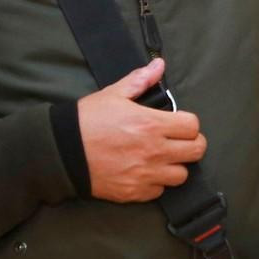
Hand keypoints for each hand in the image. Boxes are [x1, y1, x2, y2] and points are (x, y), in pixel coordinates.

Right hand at [75, 59, 206, 202]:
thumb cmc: (88, 119)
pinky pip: (159, 191)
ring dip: (175, 166)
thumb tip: (159, 65)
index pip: (193, 126)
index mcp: (152, 124)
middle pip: (196, 151)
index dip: (187, 123)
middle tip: (176, 141)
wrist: (62, 151)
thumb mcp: (113, 94)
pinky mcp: (134, 193)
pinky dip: (155, 183)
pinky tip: (144, 172)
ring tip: (161, 158)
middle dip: (190, 144)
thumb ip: (140, 80)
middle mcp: (154, 151)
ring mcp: (145, 174)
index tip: (177, 123)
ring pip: (181, 175)